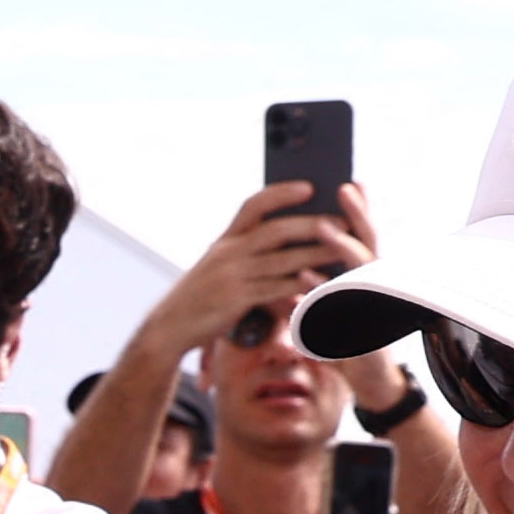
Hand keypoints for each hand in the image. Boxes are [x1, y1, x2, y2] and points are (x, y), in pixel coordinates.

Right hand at [163, 180, 377, 347]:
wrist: (170, 326)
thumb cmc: (201, 296)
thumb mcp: (217, 266)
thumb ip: (246, 253)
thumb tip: (287, 244)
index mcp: (225, 240)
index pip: (254, 205)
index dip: (281, 193)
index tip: (308, 186)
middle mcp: (228, 252)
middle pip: (276, 230)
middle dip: (312, 224)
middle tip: (342, 221)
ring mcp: (232, 276)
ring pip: (282, 260)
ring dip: (316, 254)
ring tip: (342, 250)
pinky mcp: (237, 300)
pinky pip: (276, 289)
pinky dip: (301, 286)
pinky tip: (320, 284)